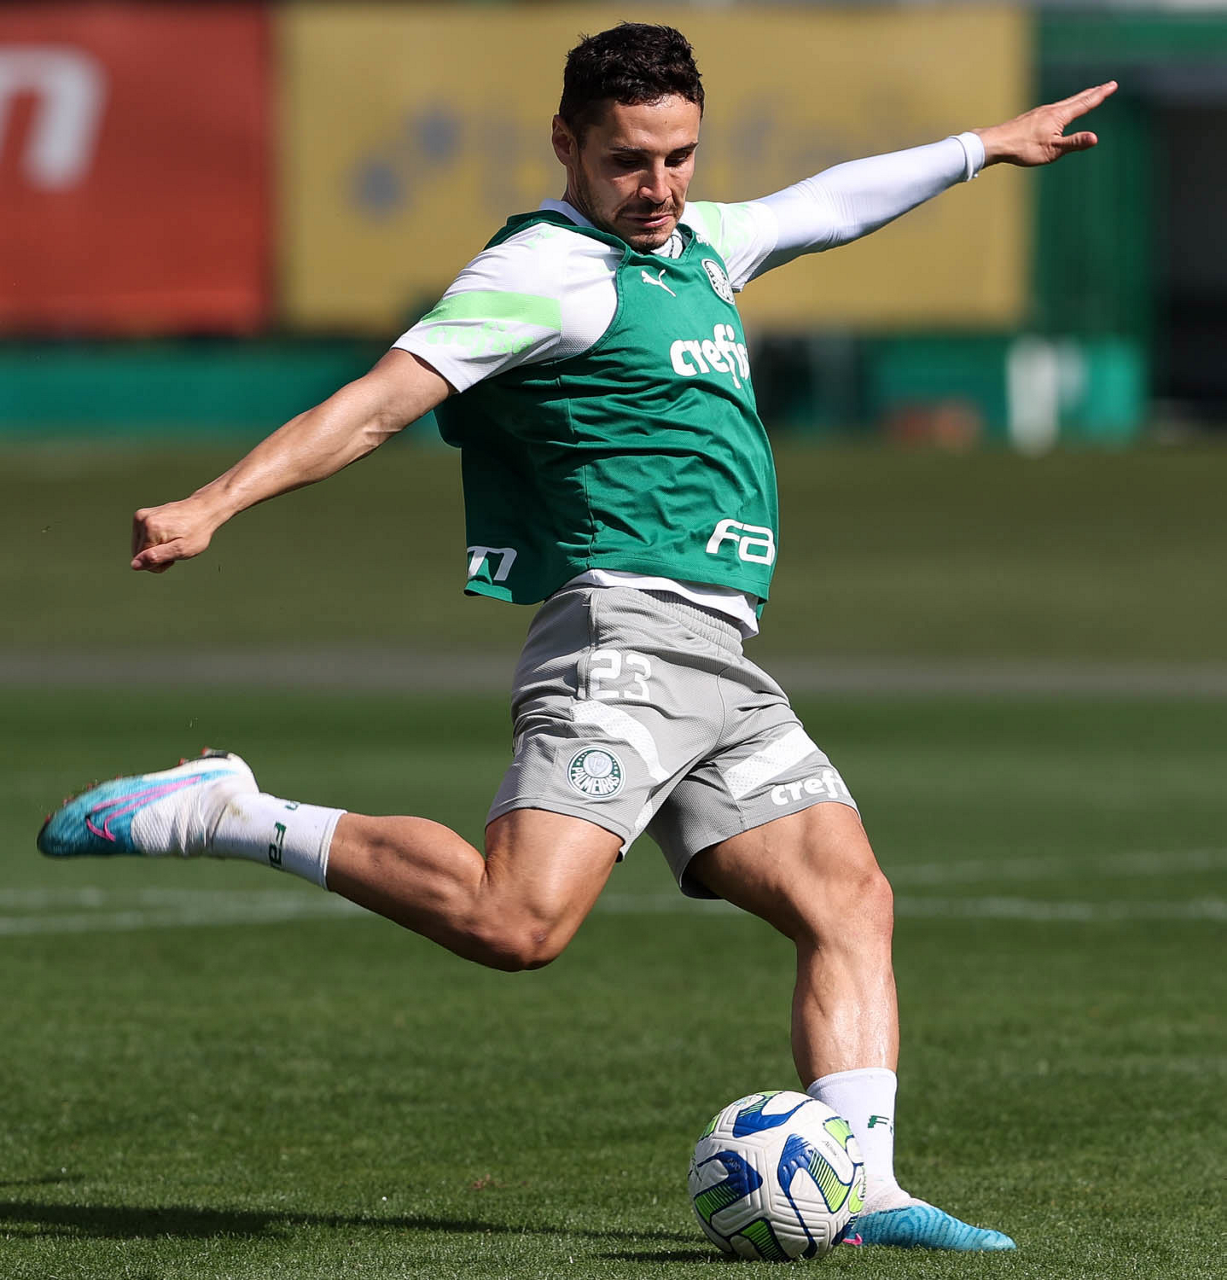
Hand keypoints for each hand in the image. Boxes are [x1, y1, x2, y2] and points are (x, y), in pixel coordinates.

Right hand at [131, 496, 220, 572]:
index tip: (173, 556)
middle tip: (174, 548)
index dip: (158, 563)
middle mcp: (141, 519)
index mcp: (150, 529)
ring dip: (156, 548)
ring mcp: (141, 515)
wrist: (204, 510)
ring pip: (140, 545)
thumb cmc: (197, 532)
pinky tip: (169, 535)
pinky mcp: (142, 515)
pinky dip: (155, 540)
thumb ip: (156, 558)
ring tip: (173, 540)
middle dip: (156, 556)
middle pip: (138, 552)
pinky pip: (143, 537)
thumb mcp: (181, 550)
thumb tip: (134, 565)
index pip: (141, 560)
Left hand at [975, 81, 1116, 166]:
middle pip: (1077, 99)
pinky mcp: (1032, 118)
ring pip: (1065, 103)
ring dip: (1079, 98)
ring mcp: (1041, 112)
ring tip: (1087, 95)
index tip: (1113, 85)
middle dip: (1093, 93)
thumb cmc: (1024, 149)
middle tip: (1106, 85)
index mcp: (1060, 116)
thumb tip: (1095, 138)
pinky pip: (1054, 109)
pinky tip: (1059, 111)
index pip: (1085, 103)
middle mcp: (1052, 110)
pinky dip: (1065, 105)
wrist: (998, 143)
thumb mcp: (1052, 150)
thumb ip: (1074, 143)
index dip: (1100, 95)